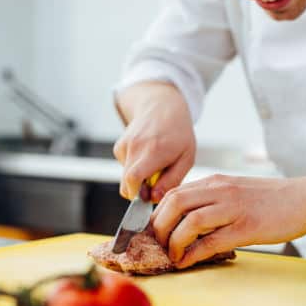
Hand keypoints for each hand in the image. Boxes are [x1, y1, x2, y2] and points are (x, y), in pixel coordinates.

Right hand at [113, 82, 195, 201]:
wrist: (162, 108)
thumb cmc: (178, 134)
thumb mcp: (186, 159)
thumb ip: (172, 181)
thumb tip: (154, 198)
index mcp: (155, 150)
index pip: (133, 178)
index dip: (136, 194)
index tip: (147, 197)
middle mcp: (136, 146)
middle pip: (126, 183)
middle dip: (139, 191)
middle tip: (157, 184)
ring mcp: (125, 145)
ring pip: (125, 177)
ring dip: (139, 179)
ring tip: (155, 166)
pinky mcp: (119, 146)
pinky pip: (124, 168)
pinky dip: (135, 169)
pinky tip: (146, 158)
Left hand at [150, 175, 305, 267]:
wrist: (304, 199)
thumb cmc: (272, 200)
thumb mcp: (236, 191)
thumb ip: (212, 201)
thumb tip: (186, 221)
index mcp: (216, 182)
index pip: (173, 193)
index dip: (157, 214)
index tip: (154, 231)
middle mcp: (220, 191)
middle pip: (174, 204)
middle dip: (159, 227)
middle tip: (159, 245)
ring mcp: (233, 208)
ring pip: (189, 222)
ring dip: (174, 242)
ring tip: (173, 256)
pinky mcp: (245, 227)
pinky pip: (210, 241)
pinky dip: (193, 254)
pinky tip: (187, 262)